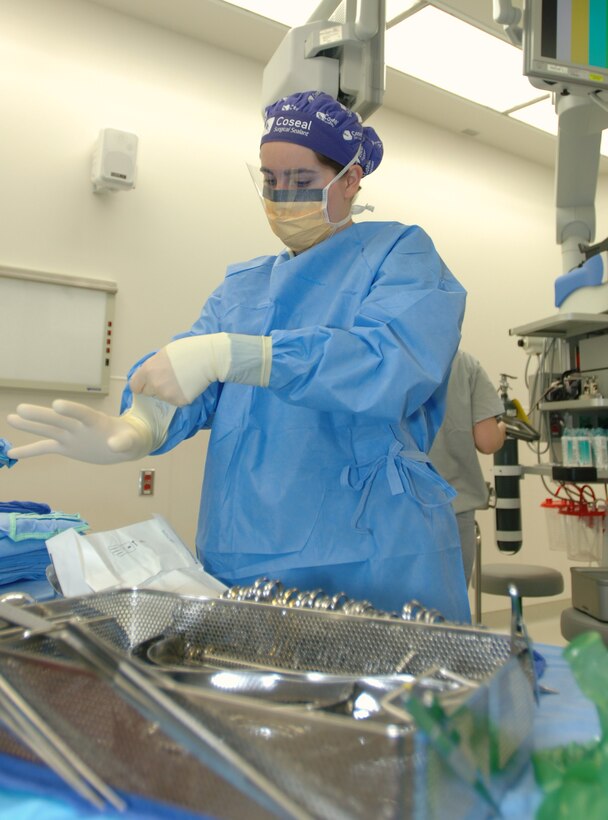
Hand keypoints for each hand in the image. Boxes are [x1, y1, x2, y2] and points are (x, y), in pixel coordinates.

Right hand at [7, 400, 152, 463]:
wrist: (123, 444)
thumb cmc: (129, 438)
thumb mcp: (131, 442)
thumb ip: (123, 442)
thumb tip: (115, 445)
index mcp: (96, 421)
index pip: (82, 413)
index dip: (71, 409)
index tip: (57, 405)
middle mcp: (79, 426)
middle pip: (58, 419)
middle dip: (41, 414)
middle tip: (21, 408)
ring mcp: (70, 435)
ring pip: (48, 429)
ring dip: (30, 425)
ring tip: (10, 418)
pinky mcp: (66, 446)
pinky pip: (45, 448)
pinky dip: (29, 451)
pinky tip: (11, 454)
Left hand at [130, 333, 230, 405]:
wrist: (208, 358)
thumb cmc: (187, 350)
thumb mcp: (163, 354)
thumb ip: (153, 366)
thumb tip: (149, 376)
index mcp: (148, 371)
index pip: (135, 386)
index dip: (142, 384)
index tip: (148, 383)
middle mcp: (155, 386)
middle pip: (149, 393)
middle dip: (156, 388)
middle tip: (169, 379)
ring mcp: (167, 396)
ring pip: (163, 398)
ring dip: (168, 392)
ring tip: (181, 380)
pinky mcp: (180, 402)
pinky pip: (176, 402)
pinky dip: (180, 396)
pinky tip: (188, 386)